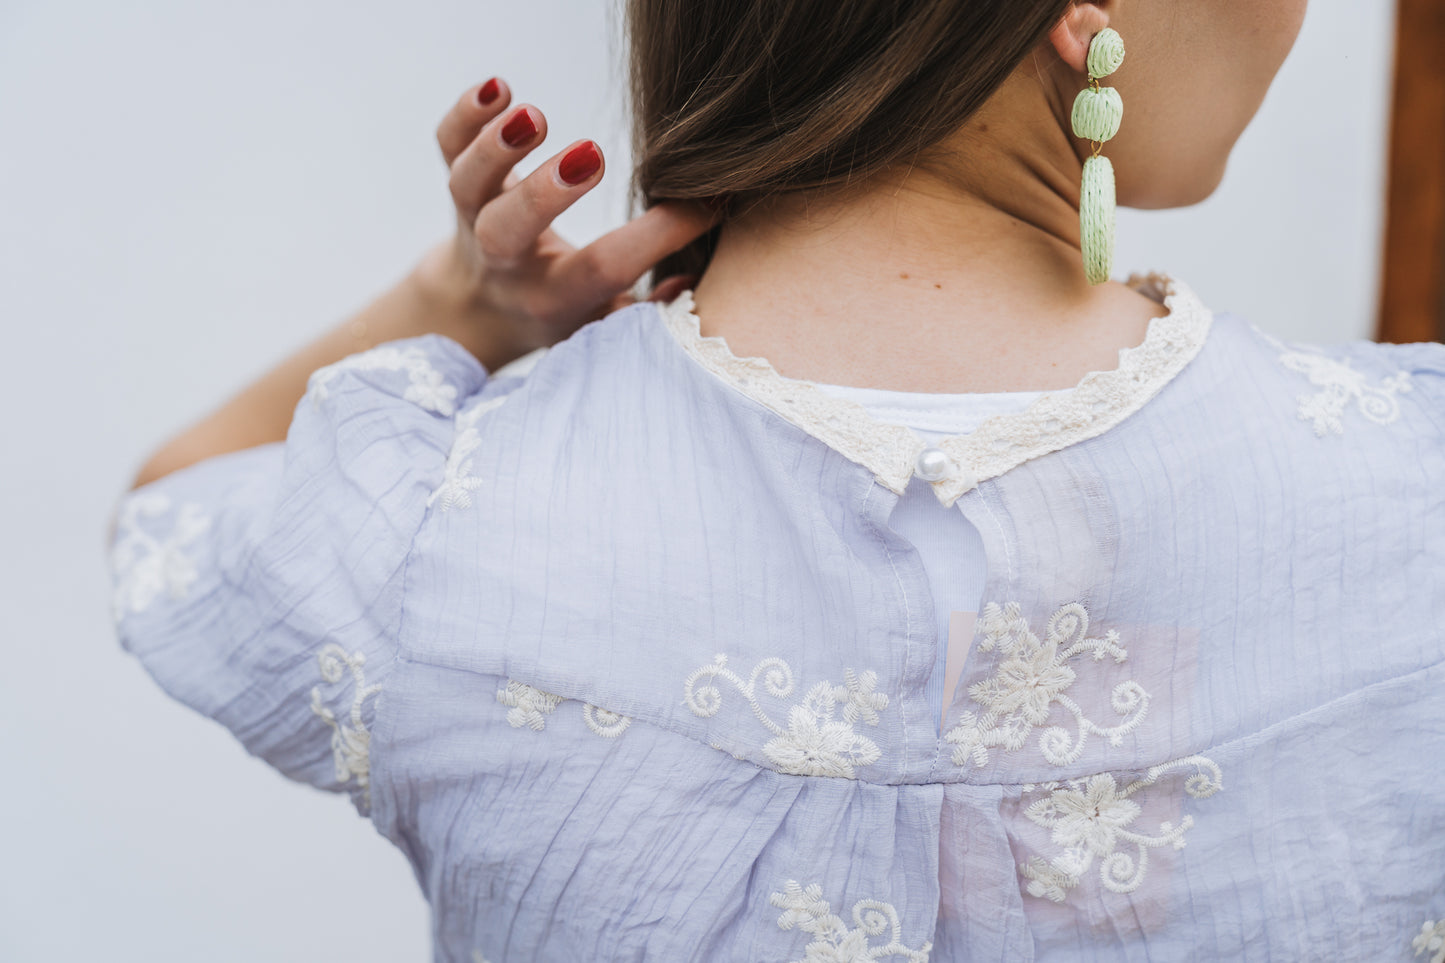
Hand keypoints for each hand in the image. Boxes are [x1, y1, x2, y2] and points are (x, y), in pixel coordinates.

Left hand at [413, 77, 716, 370]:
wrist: (477, 307)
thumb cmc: (560, 308)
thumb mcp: (604, 325)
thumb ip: (646, 311)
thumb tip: (690, 285)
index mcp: (553, 296)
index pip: (603, 269)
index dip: (656, 237)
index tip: (704, 203)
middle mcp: (506, 260)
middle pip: (507, 231)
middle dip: (544, 192)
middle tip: (590, 155)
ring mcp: (474, 217)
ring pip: (467, 184)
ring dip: (494, 147)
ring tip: (534, 115)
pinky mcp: (460, 180)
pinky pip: (447, 143)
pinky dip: (463, 114)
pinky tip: (498, 88)